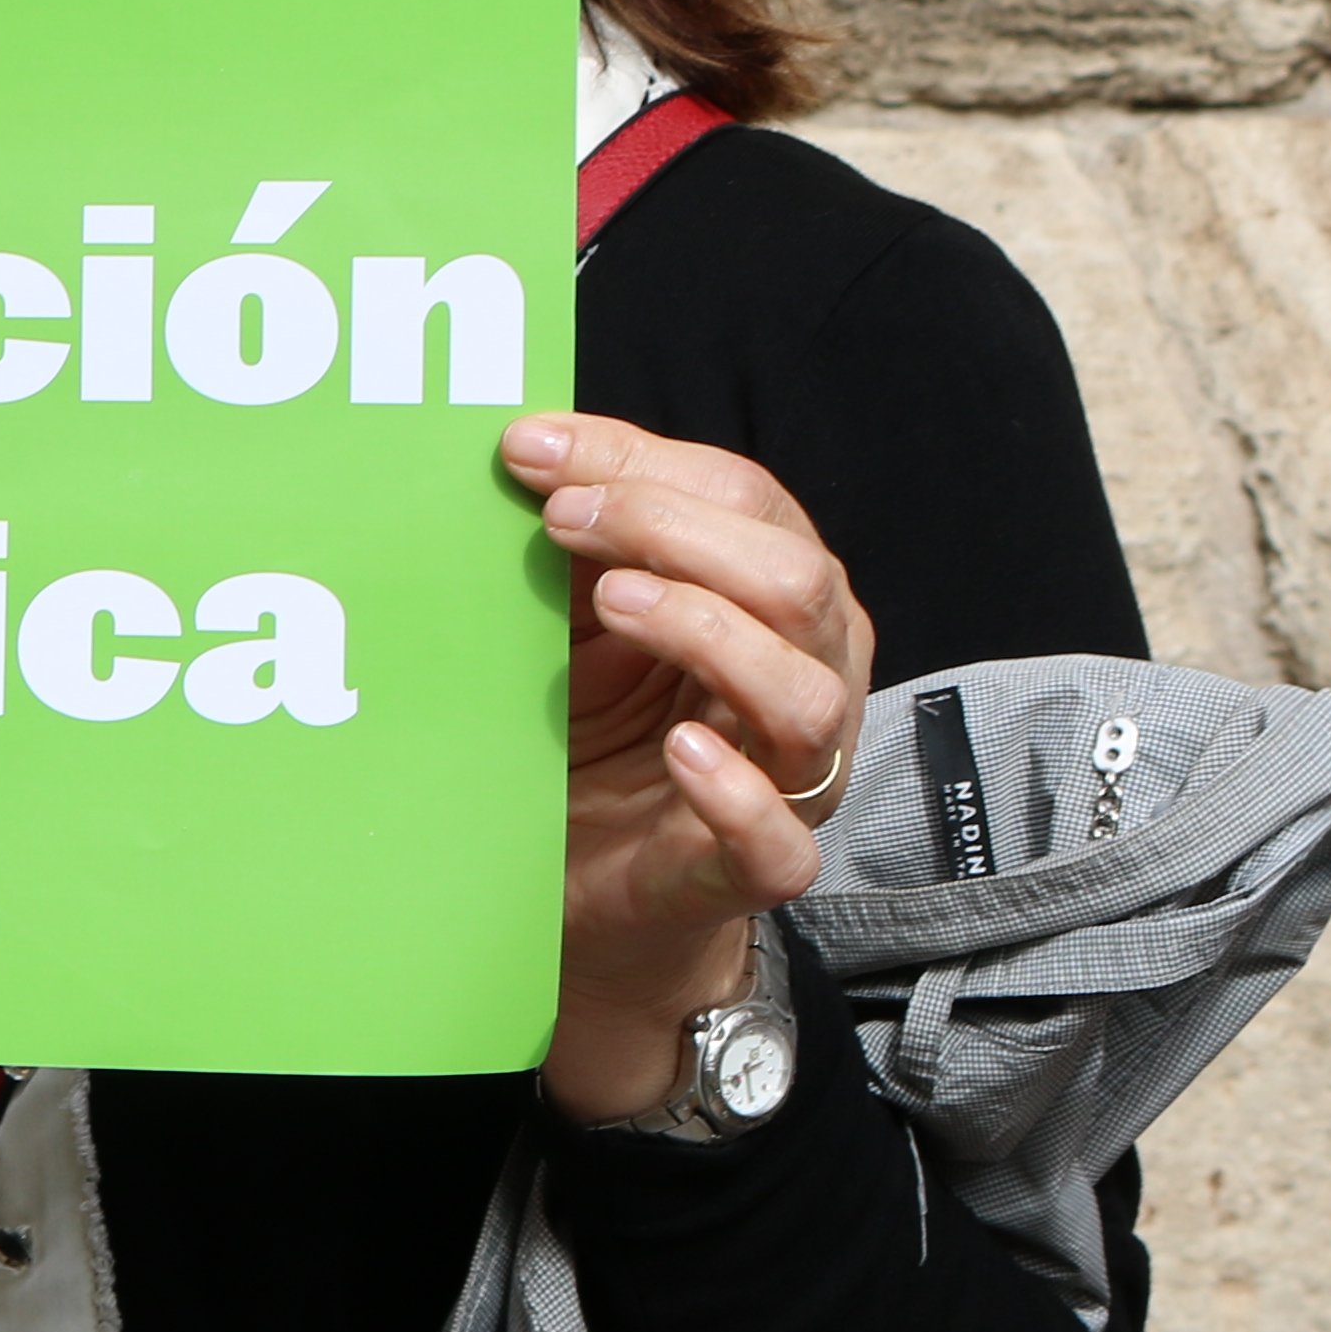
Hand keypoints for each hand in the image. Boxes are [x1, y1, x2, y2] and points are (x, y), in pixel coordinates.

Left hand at [512, 411, 870, 1124]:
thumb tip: (524, 446)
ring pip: (805, 693)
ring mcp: (793, 777)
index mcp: (775, 597)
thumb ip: (579, 541)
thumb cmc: (595, 733)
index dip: (640, 462)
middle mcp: (806, 675)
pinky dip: (733, 790)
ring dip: (709, 632)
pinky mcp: (756, 868)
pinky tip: (678, 751)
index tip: (531, 450)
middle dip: (674, 531)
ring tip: (615, 603)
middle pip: (796, 579)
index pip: (745, 499)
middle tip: (563, 522)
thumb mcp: (577, 621)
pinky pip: (779, 836)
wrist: (588, 884)